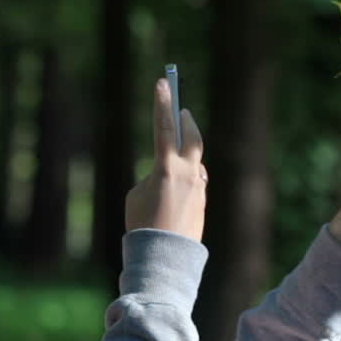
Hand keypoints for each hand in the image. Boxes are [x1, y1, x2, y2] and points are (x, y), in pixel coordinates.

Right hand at [124, 77, 206, 241]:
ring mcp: (199, 189)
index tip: (162, 82)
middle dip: (186, 122)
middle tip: (182, 111)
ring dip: (185, 157)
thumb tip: (170, 175)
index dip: (162, 103)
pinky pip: (195, 184)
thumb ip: (154, 176)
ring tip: (173, 154)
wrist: (162, 258)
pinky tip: (176, 188)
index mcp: (168, 168)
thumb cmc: (141, 225)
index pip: (164, 128)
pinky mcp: (202, 203)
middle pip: (192, 138)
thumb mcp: (138, 194)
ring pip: (195, 163)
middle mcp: (189, 175)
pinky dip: (185, 180)